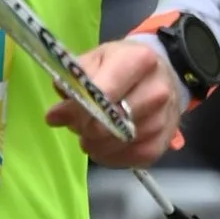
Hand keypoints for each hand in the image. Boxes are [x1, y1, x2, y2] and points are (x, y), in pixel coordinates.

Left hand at [47, 31, 181, 169]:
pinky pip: (129, 159)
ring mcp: (163, 119)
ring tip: (90, 133)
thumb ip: (73, 81)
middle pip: (108, 124)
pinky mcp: (163, 143)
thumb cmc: (124, 65)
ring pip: (116, 145)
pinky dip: (109, 156)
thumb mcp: (97, 58)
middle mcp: (157, 90)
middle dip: (83, 128)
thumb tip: (56, 115)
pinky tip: (104, 145)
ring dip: (94, 144)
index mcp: (139, 61)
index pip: (102, 94)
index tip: (57, 115)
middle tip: (76, 123)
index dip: (76, 109)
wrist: (161, 75)